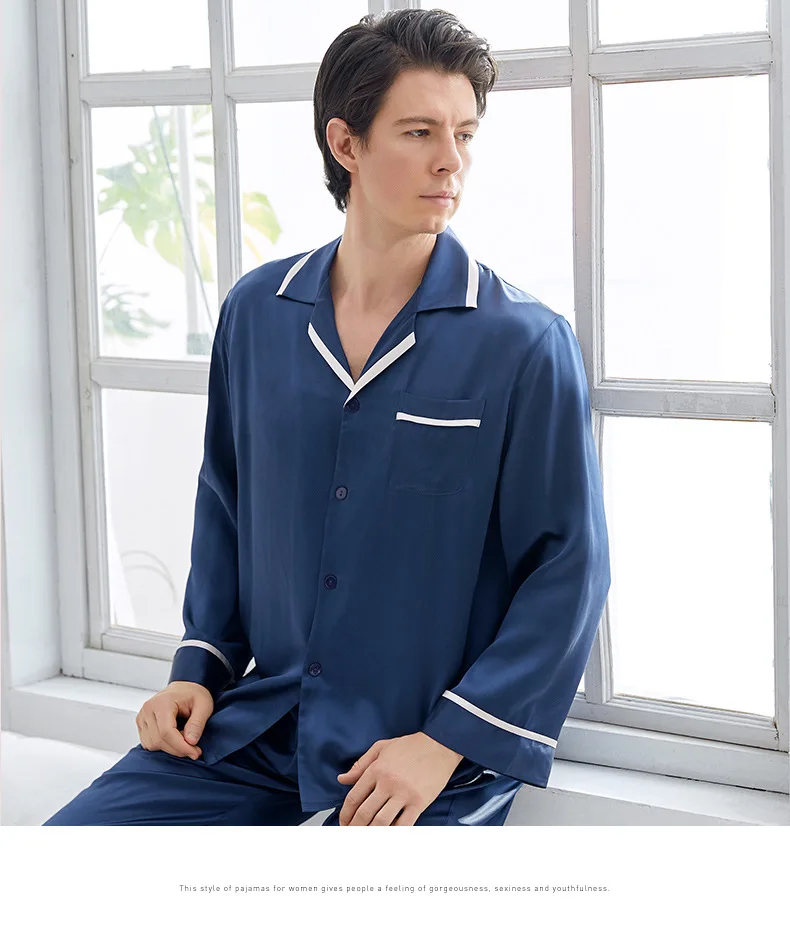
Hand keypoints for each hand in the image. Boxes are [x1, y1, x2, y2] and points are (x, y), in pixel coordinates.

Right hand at [135, 681, 213, 759]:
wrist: (184, 688)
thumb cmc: (194, 694)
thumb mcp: (204, 705)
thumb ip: (197, 723)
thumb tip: (190, 741)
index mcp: (163, 702)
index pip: (166, 732)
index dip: (181, 746)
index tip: (195, 753)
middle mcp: (148, 709)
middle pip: (158, 740)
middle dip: (178, 749)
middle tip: (194, 749)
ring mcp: (142, 716)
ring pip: (152, 745)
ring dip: (170, 748)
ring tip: (184, 738)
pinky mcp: (141, 724)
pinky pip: (148, 743)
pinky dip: (162, 746)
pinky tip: (174, 738)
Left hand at [335, 732, 463, 825]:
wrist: (439, 745)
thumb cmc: (410, 746)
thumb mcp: (381, 748)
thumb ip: (360, 765)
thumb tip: (342, 779)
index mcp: (376, 769)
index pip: (353, 798)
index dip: (345, 814)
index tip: (344, 822)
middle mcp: (388, 783)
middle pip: (364, 814)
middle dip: (354, 828)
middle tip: (351, 835)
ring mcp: (404, 794)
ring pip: (381, 822)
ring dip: (370, 834)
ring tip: (365, 839)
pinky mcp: (419, 802)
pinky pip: (403, 825)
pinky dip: (393, 834)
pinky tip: (387, 837)